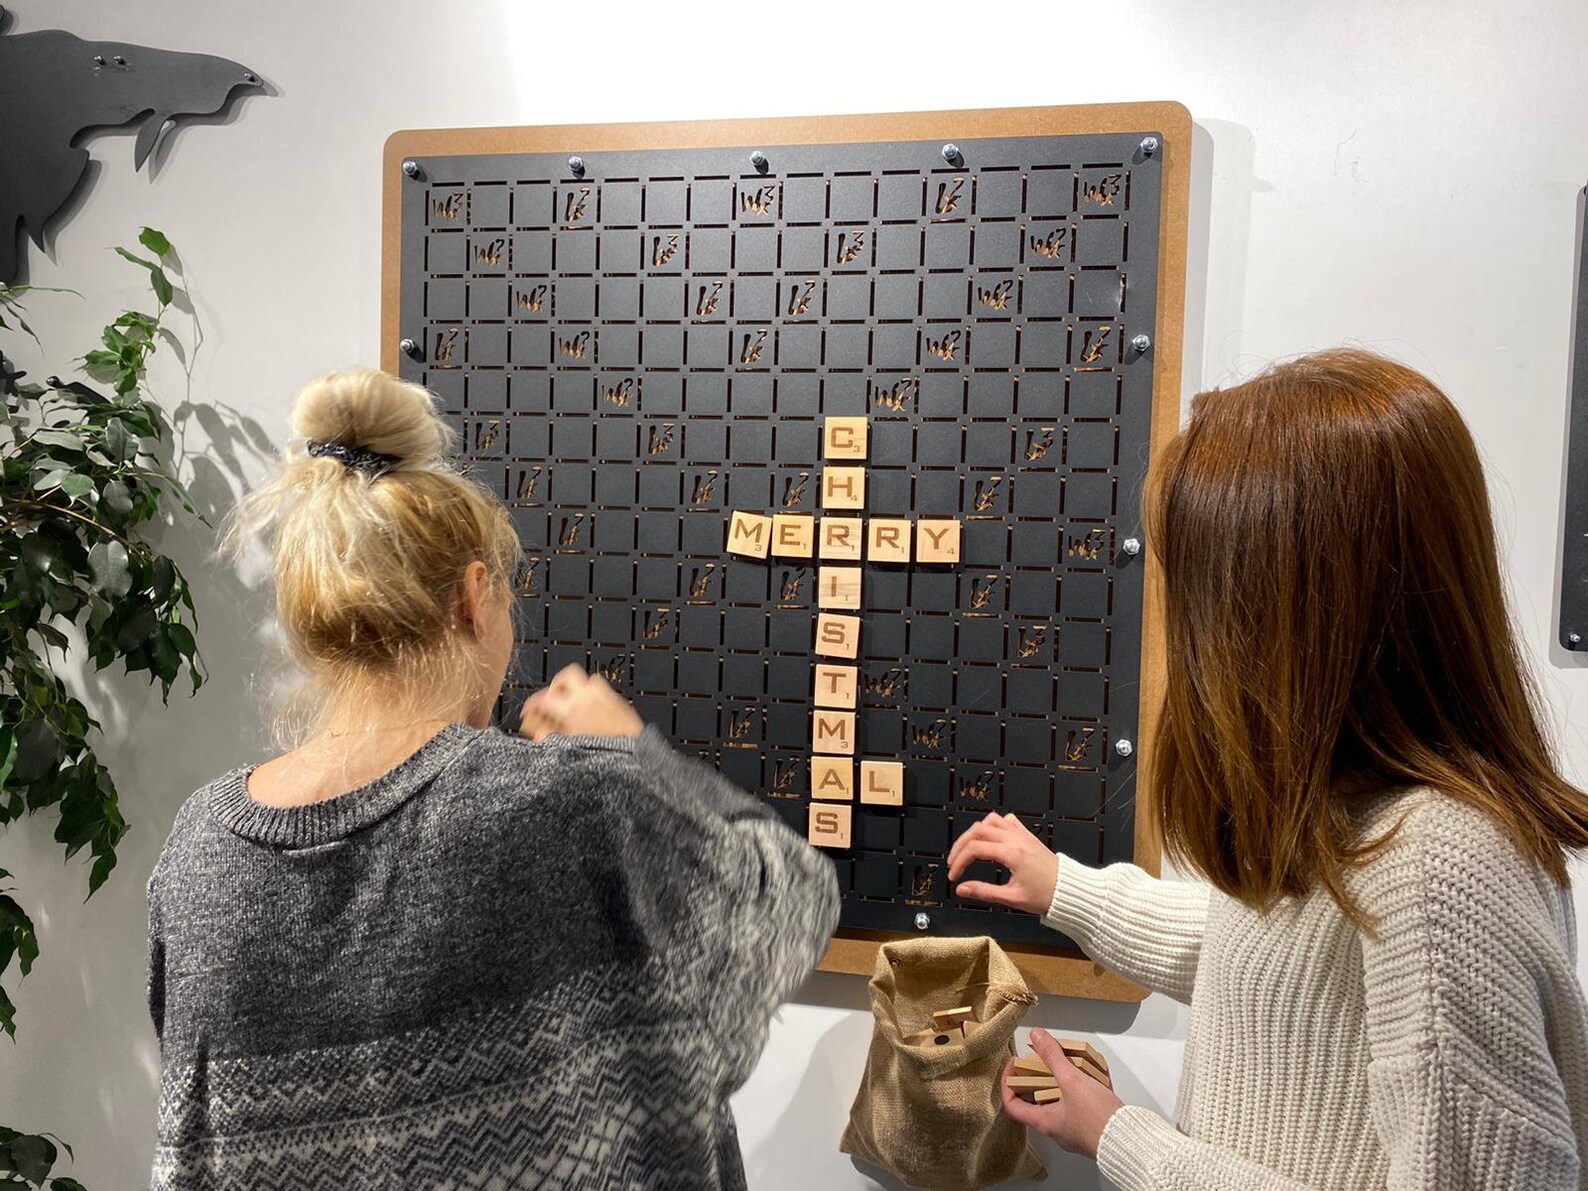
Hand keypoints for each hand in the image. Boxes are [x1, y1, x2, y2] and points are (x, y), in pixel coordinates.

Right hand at [518, 665, 641, 740]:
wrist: (633, 753)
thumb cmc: (605, 751)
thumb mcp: (570, 745)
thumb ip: (551, 735)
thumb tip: (539, 733)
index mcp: (573, 706)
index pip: (545, 697)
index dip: (532, 704)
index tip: (528, 711)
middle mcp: (589, 696)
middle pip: (567, 676)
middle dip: (556, 686)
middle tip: (551, 701)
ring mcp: (605, 695)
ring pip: (586, 680)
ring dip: (576, 690)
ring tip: (570, 706)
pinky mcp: (618, 700)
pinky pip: (601, 690)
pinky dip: (591, 697)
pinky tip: (589, 713)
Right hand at [947, 812, 1059, 914]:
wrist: (1069, 891)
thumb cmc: (1046, 895)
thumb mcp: (1012, 898)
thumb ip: (984, 892)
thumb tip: (962, 889)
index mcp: (1012, 854)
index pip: (975, 849)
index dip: (959, 861)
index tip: (954, 875)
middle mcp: (1016, 839)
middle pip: (977, 830)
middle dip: (961, 845)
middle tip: (954, 861)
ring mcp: (1022, 835)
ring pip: (990, 820)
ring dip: (975, 832)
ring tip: (968, 848)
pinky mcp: (1027, 835)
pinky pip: (1007, 820)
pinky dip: (994, 825)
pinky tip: (990, 838)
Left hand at [1001, 1028, 1123, 1159]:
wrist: (1130, 1141)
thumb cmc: (1098, 1120)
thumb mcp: (1071, 1080)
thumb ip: (1053, 1056)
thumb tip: (1037, 1036)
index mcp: (1046, 1122)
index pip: (1013, 1106)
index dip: (1009, 1084)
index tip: (1014, 1066)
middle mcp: (1058, 1129)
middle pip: (1039, 1100)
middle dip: (1041, 1077)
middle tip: (1045, 1060)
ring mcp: (1077, 1129)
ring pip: (1063, 1101)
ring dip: (1066, 1081)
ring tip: (1073, 1062)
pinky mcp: (1094, 1127)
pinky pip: (1084, 1105)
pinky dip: (1086, 1088)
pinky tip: (1096, 1074)